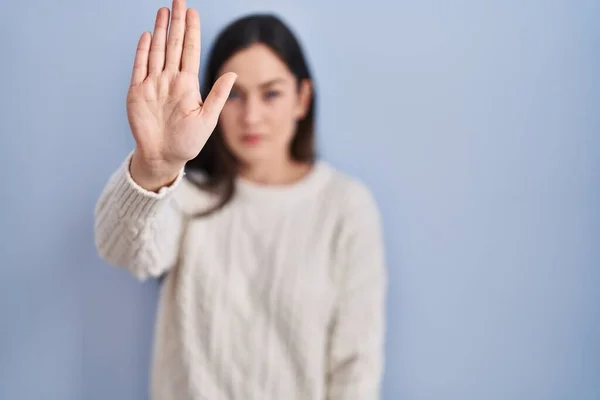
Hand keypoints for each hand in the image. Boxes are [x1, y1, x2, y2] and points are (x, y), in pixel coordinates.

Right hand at [126, 0, 235, 189]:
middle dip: (177, 23)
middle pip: (174, 45)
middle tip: (179, 0)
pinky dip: (143, 51)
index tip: (193, 12)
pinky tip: (149, 35)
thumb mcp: (207, 119)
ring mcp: (153, 84)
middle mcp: (170, 80)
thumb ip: (218, 95)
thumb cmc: (187, 142)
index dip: (192, 31)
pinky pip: (140, 67)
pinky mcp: (138, 92)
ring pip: (157, 51)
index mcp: (188, 84)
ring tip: (164, 11)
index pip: (190, 51)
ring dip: (161, 31)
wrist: (163, 157)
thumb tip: (233, 74)